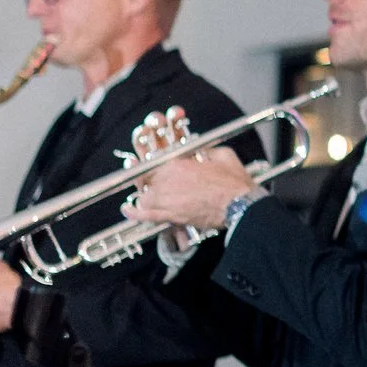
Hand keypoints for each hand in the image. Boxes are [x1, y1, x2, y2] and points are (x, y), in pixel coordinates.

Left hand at [129, 146, 256, 232]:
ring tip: (151, 197)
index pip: (154, 161)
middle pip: (146, 178)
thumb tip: (202, 151)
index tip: (156, 165)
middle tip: (158, 184)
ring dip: (146, 195)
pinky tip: (127, 210)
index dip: (153, 163)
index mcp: (178, 163)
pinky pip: (145, 215)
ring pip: (144, 196)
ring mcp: (166, 199)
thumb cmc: (233, 182)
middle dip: (149, 180)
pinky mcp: (170, 216)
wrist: (239, 206)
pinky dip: (134, 213)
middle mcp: (167, 180)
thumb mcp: (223, 155)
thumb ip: (207, 150)